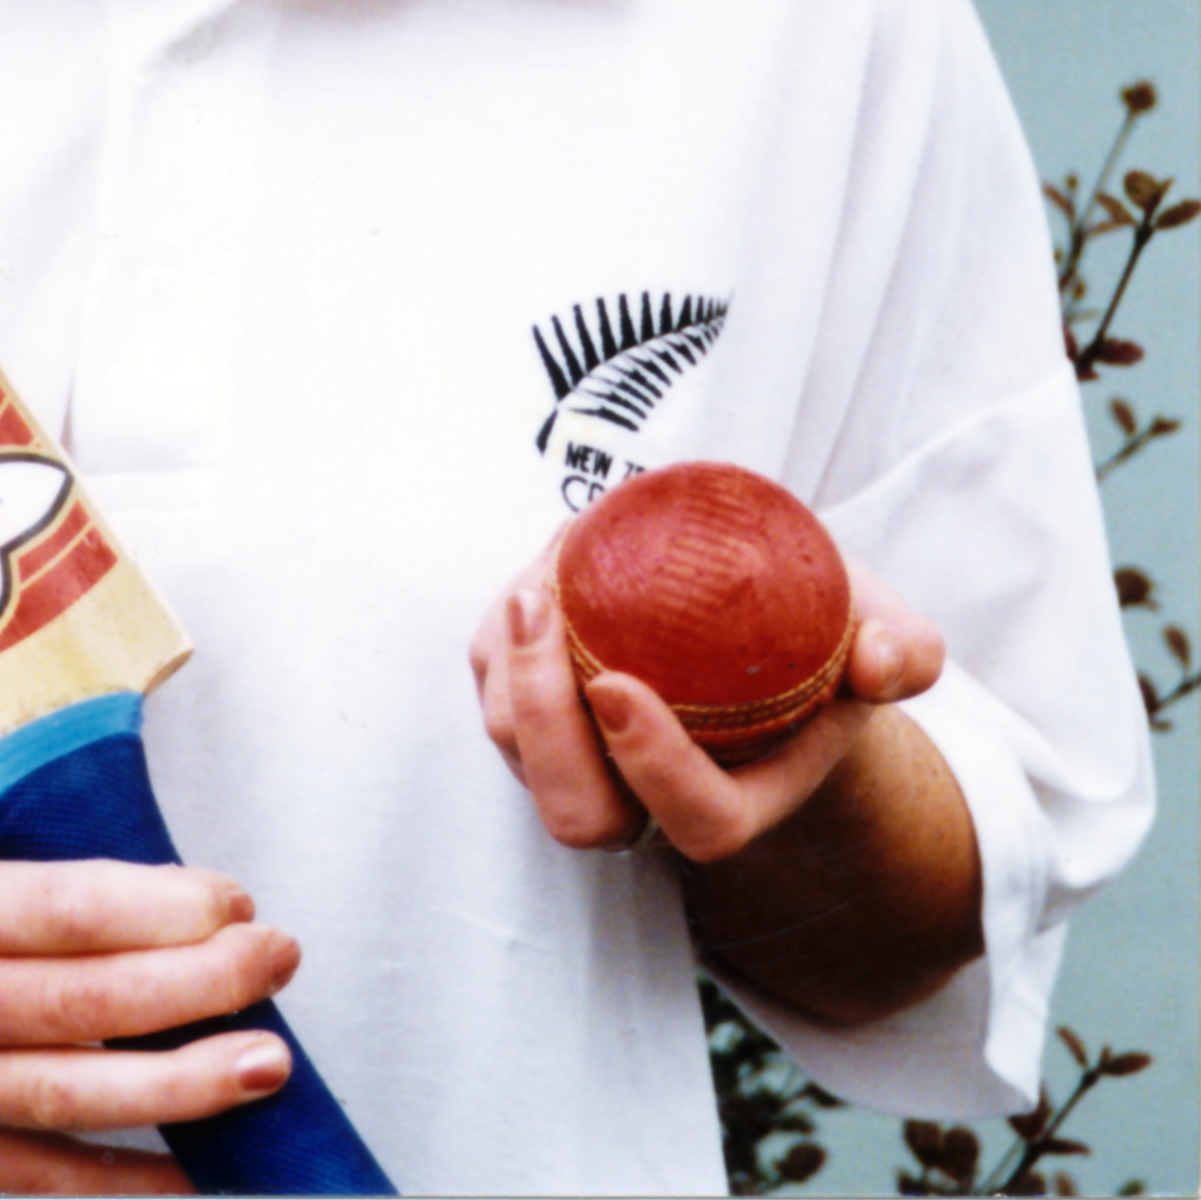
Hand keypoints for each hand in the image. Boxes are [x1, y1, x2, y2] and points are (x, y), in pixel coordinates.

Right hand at [0, 836, 299, 1191]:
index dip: (160, 909)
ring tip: (267, 1065)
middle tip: (278, 961)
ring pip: (69, 1100)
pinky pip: (32, 1178)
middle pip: (83, 1006)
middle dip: (197, 986)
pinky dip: (119, 1185)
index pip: (63, 911)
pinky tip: (197, 1178)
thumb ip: (22, 875)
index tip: (236, 899)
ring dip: (181, 1087)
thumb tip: (164, 891)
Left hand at [470, 545, 944, 863]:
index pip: (698, 823)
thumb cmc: (817, 640)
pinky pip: (492, 685)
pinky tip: (541, 572)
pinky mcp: (530, 709)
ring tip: (544, 579)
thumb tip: (882, 662)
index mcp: (738, 800)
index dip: (657, 769)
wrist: (751, 622)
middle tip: (547, 614)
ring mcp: (581, 760)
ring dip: (515, 668)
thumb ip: (904, 649)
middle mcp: (648, 799)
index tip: (620, 684)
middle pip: (578, 813)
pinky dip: (502, 634)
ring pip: (516, 746)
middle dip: (547, 725)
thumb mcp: (878, 631)